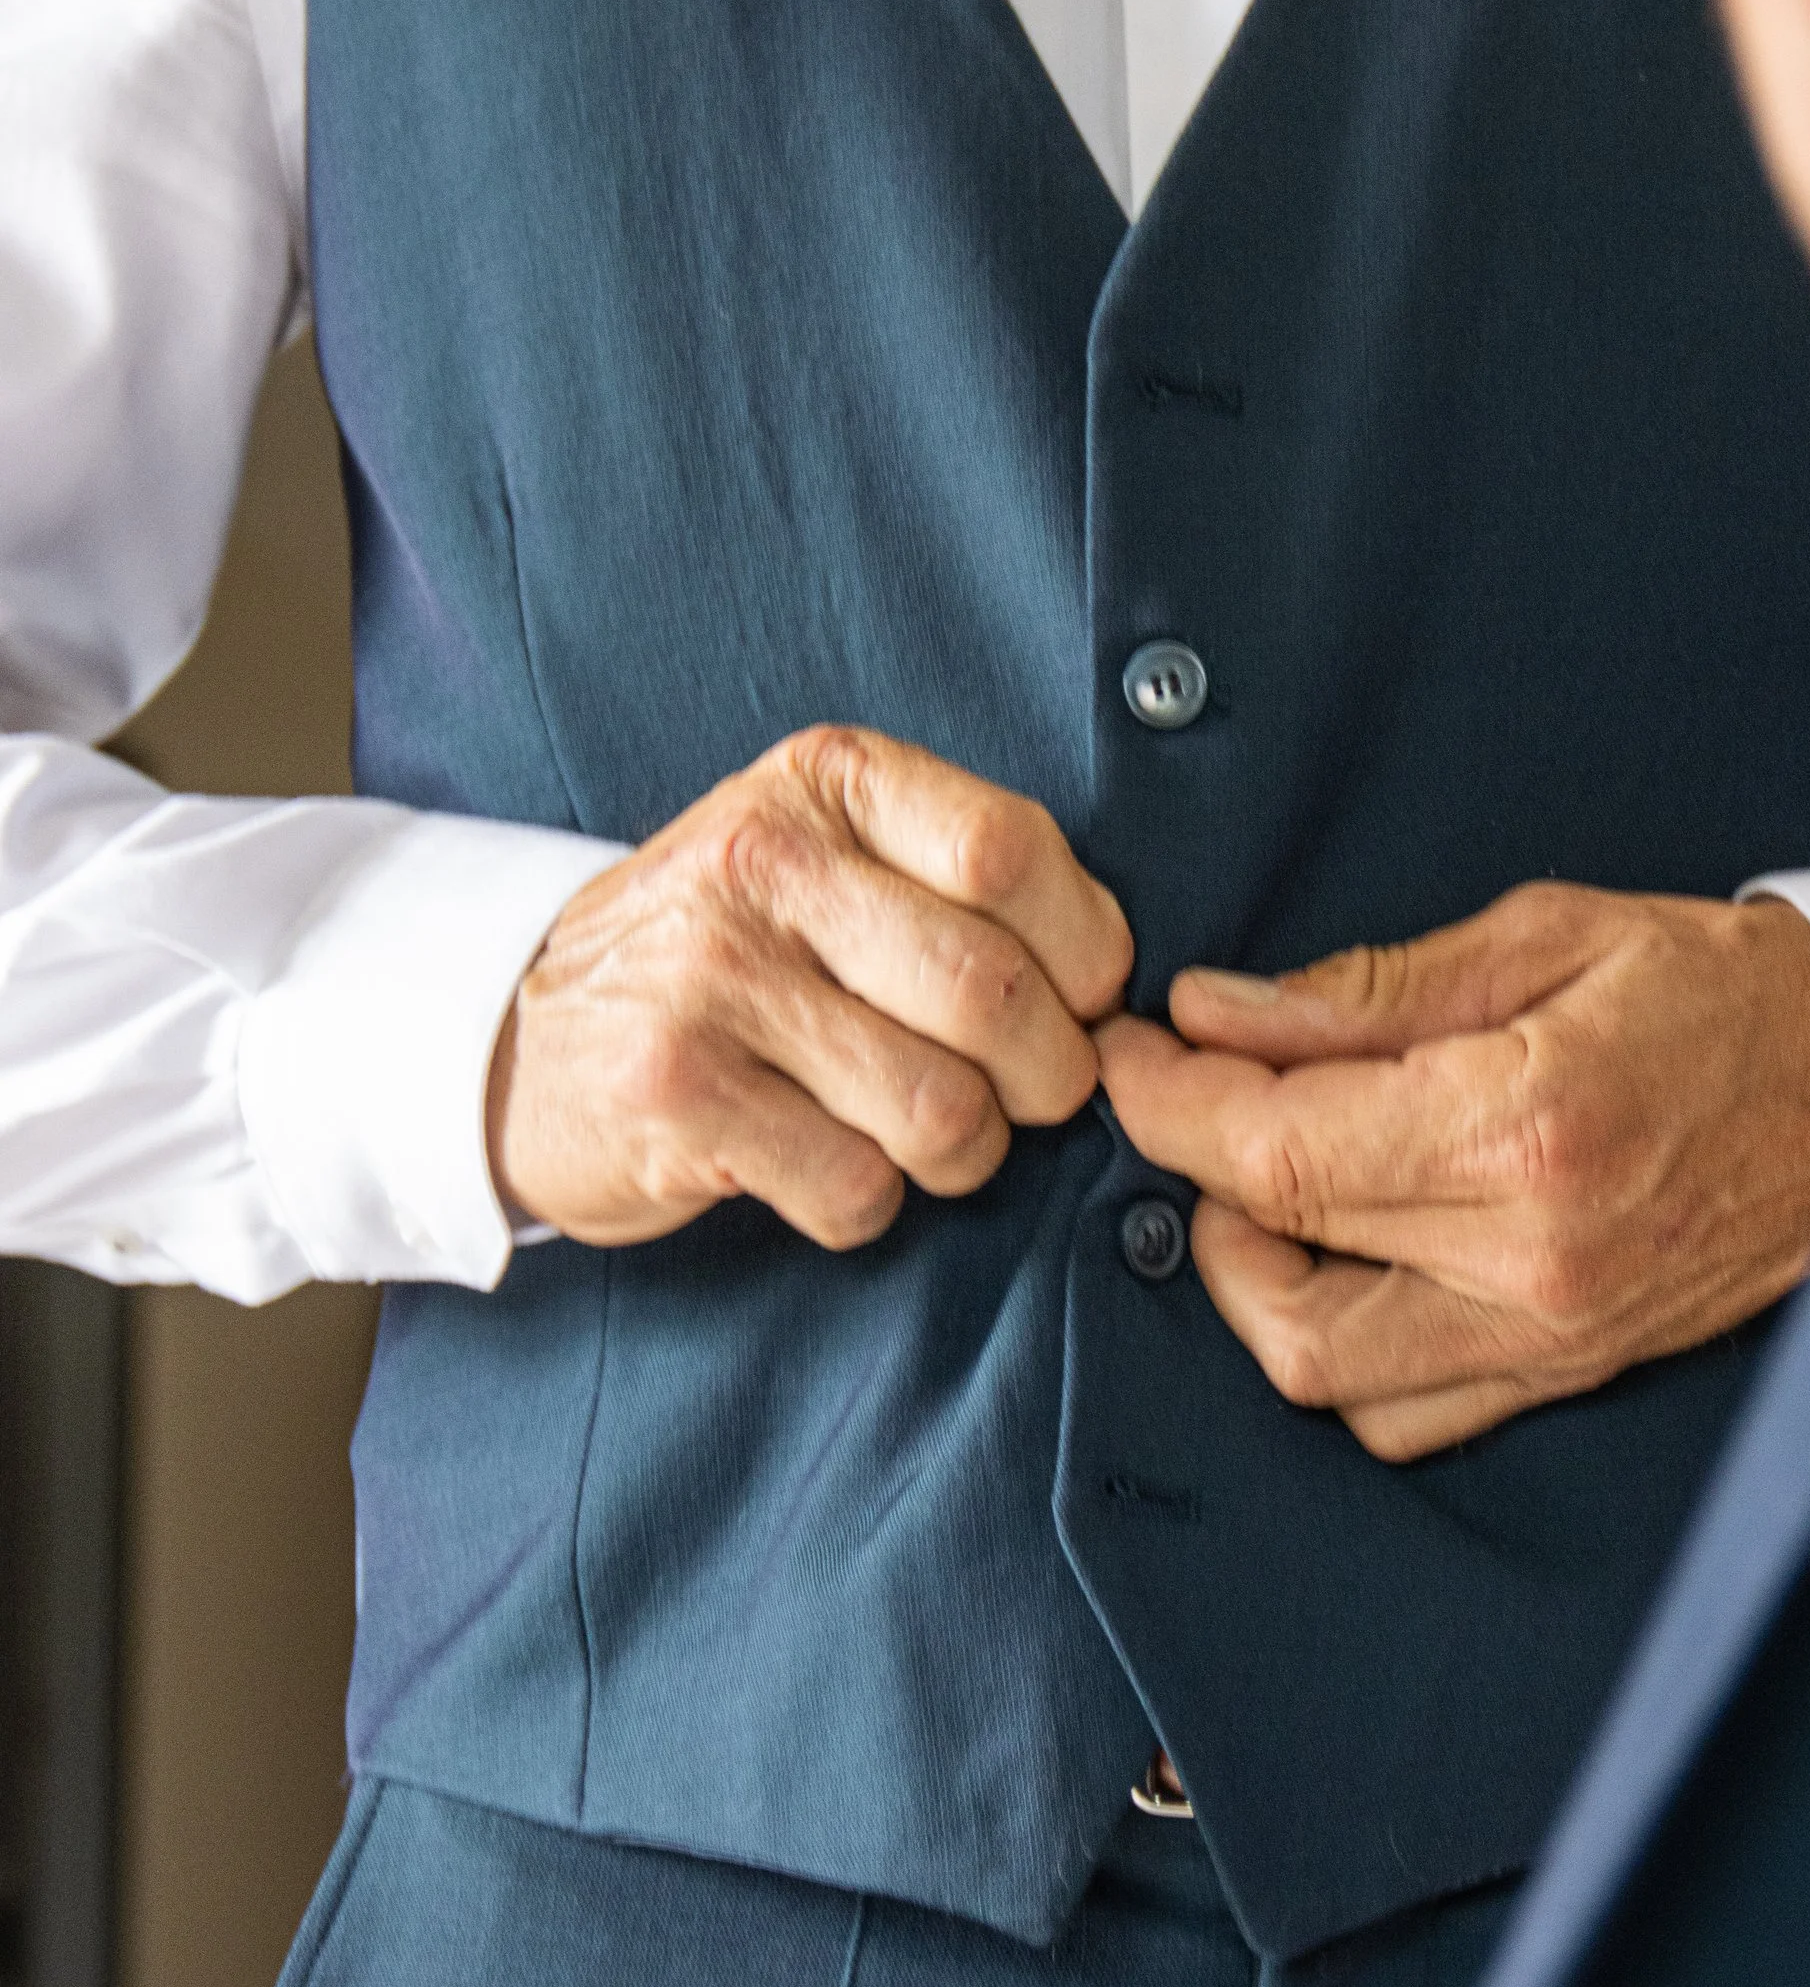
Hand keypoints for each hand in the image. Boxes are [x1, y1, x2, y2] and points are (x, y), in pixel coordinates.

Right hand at [487, 728, 1131, 1249]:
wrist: (517, 1034)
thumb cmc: (721, 952)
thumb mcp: (824, 854)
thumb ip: (956, 878)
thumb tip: (1115, 978)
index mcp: (823, 782)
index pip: (1011, 852)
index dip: (1084, 950)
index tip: (1080, 998)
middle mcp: (762, 864)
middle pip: (994, 992)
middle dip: (1047, 1076)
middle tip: (1025, 1096)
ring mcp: (709, 981)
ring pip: (941, 1107)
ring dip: (963, 1154)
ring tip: (922, 1133)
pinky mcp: (676, 1098)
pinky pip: (858, 1190)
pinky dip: (869, 1203)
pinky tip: (824, 1163)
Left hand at [1095, 886, 1809, 1461]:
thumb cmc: (1719, 994)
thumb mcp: (1545, 936)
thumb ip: (1367, 991)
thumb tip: (1216, 1014)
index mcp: (1526, 1126)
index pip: (1278, 1150)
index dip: (1170, 1105)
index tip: (1133, 1055)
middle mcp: (1532, 1256)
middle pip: (1278, 1271)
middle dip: (1198, 1183)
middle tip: (1199, 1104)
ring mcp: (1552, 1334)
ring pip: (1325, 1371)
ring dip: (1258, 1283)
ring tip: (1272, 1185)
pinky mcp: (1568, 1371)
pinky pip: (1404, 1411)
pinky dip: (1337, 1347)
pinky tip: (1341, 1256)